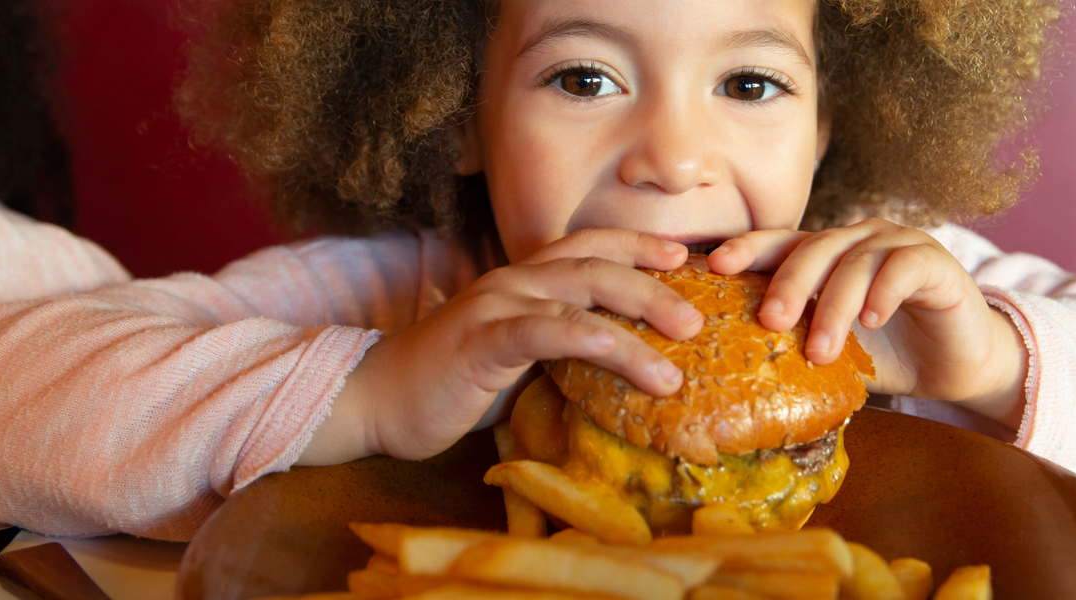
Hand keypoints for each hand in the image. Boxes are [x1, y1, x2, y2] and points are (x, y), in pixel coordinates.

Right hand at [298, 230, 703, 464]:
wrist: (376, 400)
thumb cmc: (451, 385)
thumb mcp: (517, 362)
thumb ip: (560, 350)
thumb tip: (619, 365)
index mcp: (524, 280)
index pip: (591, 247)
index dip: (639, 245)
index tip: (686, 257)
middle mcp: (514, 281)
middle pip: (598, 265)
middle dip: (655, 285)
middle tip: (699, 317)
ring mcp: (496, 305)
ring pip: (580, 293)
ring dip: (637, 315)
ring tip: (680, 349)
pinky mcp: (481, 340)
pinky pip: (543, 330)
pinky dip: (587, 336)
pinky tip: (621, 350)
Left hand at [706, 218, 1026, 426]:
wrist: (955, 366)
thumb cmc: (888, 355)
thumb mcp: (833, 350)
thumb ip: (795, 345)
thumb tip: (733, 369)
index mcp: (827, 255)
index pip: (781, 243)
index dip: (749, 249)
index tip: (716, 267)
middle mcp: (858, 240)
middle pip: (814, 248)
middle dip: (788, 284)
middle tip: (770, 321)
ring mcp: (897, 245)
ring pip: (856, 262)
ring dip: (835, 306)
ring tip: (823, 350)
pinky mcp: (935, 262)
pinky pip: (903, 267)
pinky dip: (884, 292)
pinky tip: (872, 320)